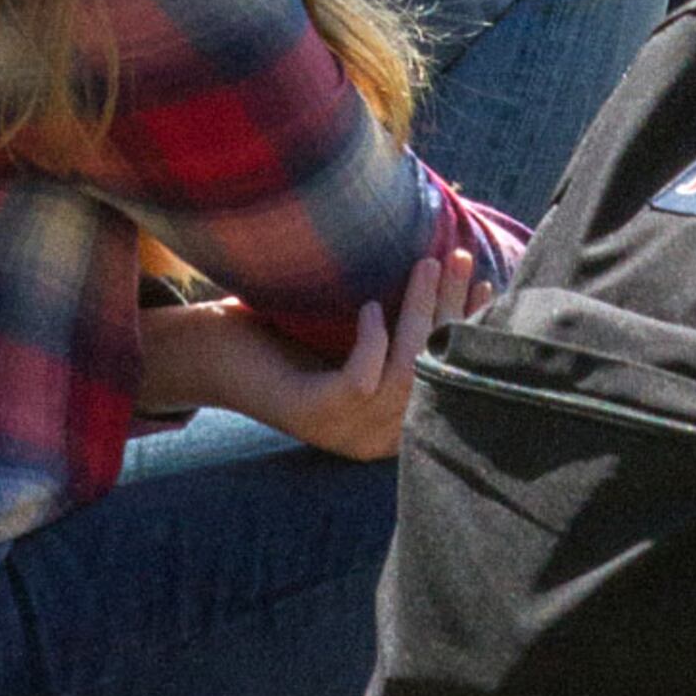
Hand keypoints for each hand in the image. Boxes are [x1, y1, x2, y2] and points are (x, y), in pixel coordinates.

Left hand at [141, 219, 482, 464]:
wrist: (211, 356)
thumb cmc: (285, 335)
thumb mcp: (353, 333)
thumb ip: (397, 325)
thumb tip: (451, 271)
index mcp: (388, 423)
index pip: (447, 383)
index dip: (470, 335)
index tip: (485, 285)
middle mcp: (371, 438)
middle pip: (434, 374)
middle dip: (454, 312)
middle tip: (459, 257)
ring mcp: (341, 430)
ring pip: (405, 373)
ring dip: (421, 314)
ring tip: (426, 262)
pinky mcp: (311, 414)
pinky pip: (360, 381)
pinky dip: (373, 341)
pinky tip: (368, 307)